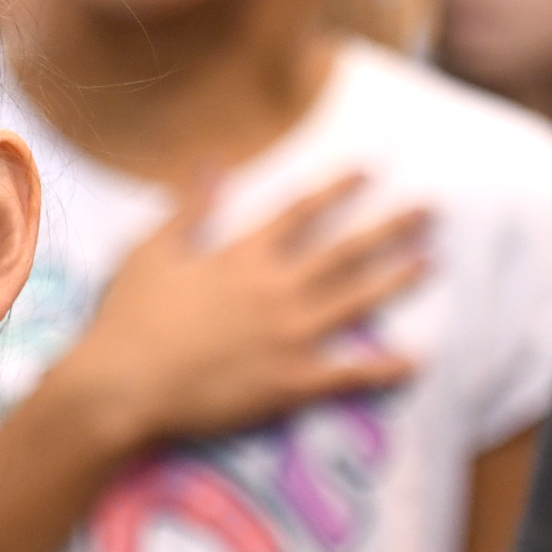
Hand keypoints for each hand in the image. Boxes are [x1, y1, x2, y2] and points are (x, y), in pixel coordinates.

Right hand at [61, 171, 424, 450]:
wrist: (122, 386)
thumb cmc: (127, 319)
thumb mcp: (149, 251)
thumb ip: (188, 209)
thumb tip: (213, 164)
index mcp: (242, 256)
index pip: (301, 212)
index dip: (338, 188)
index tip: (370, 170)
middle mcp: (277, 290)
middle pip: (346, 251)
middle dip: (391, 227)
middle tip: (430, 210)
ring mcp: (290, 338)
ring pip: (357, 302)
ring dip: (396, 281)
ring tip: (428, 263)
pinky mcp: (290, 383)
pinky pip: (348, 374)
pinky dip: (383, 369)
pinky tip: (414, 361)